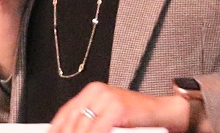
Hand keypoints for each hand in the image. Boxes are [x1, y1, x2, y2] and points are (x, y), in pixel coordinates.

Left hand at [50, 83, 190, 132]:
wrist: (162, 112)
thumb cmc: (137, 117)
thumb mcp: (107, 115)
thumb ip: (89, 121)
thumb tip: (70, 129)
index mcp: (92, 91)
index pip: (66, 113)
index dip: (56, 128)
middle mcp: (97, 92)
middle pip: (72, 121)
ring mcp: (107, 99)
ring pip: (82, 127)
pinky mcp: (117, 108)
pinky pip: (97, 129)